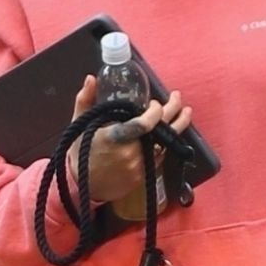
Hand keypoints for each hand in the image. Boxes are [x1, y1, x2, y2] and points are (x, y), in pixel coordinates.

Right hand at [67, 76, 193, 205]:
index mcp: (115, 138)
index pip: (144, 124)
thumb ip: (85, 100)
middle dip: (172, 113)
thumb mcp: (80, 125)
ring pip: (164, 144)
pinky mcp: (143, 176)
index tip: (154, 102)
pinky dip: (166, 142)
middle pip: (160, 132)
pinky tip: (171, 131)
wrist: (84, 186)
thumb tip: (91, 78)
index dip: (155, 111)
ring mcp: (139, 166)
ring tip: (186, 112)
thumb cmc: (81, 153)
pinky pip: (160, 156)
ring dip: (177, 127)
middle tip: (177, 98)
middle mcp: (131, 153)